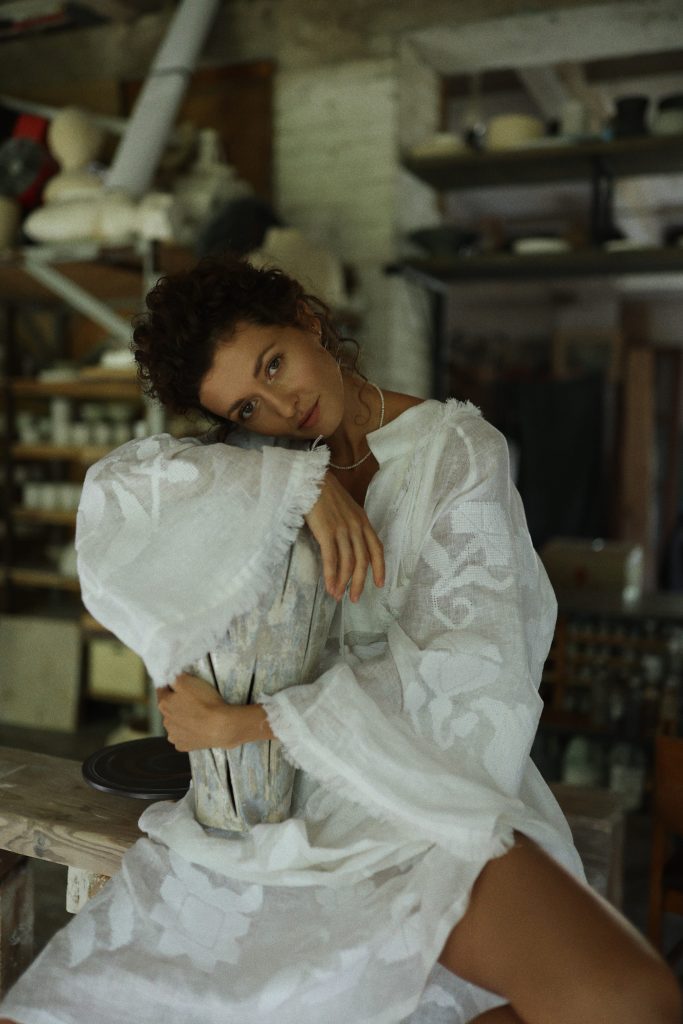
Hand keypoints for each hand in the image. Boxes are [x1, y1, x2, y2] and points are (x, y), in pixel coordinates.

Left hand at [156, 674, 274, 751]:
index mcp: (164, 703)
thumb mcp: (188, 681)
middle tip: (193, 700)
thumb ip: (175, 677)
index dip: (171, 686)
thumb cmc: (205, 702)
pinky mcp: (183, 746)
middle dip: (176, 703)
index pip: (161, 690)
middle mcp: (165, 721)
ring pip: (174, 723)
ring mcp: (174, 736)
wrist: (221, 727)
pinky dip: (188, 732)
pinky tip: (198, 728)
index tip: (180, 685)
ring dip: (181, 719)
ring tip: (198, 715)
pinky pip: (183, 736)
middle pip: (168, 708)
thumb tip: (169, 677)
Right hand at [304, 472, 384, 601]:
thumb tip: (347, 543)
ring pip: (348, 563)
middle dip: (360, 582)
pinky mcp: (327, 532)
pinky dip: (331, 576)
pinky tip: (330, 586)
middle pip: (363, 561)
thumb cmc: (324, 492)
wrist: (312, 479)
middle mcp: (356, 527)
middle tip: (355, 598)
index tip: (379, 584)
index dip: (379, 568)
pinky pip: (332, 559)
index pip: (377, 548)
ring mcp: (343, 530)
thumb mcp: (345, 508)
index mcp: (363, 521)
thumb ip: (350, 524)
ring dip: (343, 582)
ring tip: (338, 596)